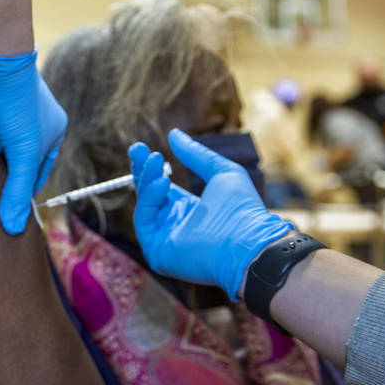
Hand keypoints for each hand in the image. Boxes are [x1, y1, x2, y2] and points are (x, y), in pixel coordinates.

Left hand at [0, 41, 67, 233]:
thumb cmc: (14, 102)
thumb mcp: (20, 152)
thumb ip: (17, 190)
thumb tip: (13, 227)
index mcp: (54, 133)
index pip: (38, 173)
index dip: (22, 191)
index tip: (4, 207)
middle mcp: (38, 123)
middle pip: (18, 160)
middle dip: (3, 173)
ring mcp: (14, 114)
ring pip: (0, 146)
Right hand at [128, 128, 292, 299]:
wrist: (248, 242)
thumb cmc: (242, 209)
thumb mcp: (220, 172)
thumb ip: (196, 154)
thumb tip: (173, 133)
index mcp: (190, 210)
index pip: (161, 187)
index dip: (150, 168)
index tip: (141, 148)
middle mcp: (174, 225)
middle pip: (148, 195)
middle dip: (141, 171)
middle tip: (136, 148)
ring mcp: (165, 239)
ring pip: (144, 206)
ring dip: (147, 180)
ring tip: (155, 159)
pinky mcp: (157, 251)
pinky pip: (144, 221)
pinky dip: (149, 199)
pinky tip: (161, 181)